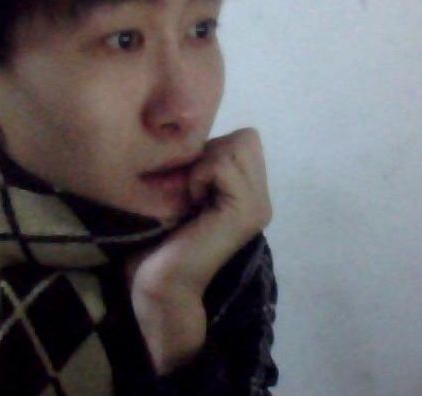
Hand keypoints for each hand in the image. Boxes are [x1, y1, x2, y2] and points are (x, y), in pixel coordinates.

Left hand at [125, 128, 272, 373]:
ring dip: (204, 165)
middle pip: (246, 138)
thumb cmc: (160, 240)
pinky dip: (200, 176)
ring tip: (190, 196)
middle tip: (191, 189)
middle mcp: (262, 199)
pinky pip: (223, 165)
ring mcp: (258, 207)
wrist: (159, 284)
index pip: (246, 139)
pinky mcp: (244, 214)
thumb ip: (202, 167)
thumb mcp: (185, 191)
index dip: (212, 150)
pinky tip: (190, 203)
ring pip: (237, 146)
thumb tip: (194, 136)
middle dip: (210, 153)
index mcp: (250, 195)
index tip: (190, 182)